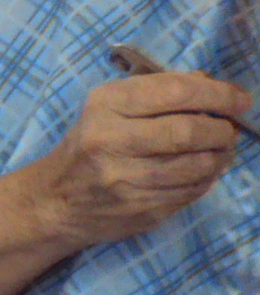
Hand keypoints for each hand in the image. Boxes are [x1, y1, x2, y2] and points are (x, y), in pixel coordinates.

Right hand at [25, 71, 247, 246]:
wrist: (54, 201)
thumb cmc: (90, 144)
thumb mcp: (110, 107)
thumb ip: (159, 91)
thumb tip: (212, 85)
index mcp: (105, 106)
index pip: (175, 92)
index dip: (218, 95)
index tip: (241, 100)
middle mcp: (110, 141)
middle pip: (188, 132)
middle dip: (222, 130)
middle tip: (230, 130)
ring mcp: (124, 181)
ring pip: (196, 166)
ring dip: (220, 157)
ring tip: (220, 151)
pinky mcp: (139, 210)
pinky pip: (191, 192)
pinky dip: (206, 180)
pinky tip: (201, 172)